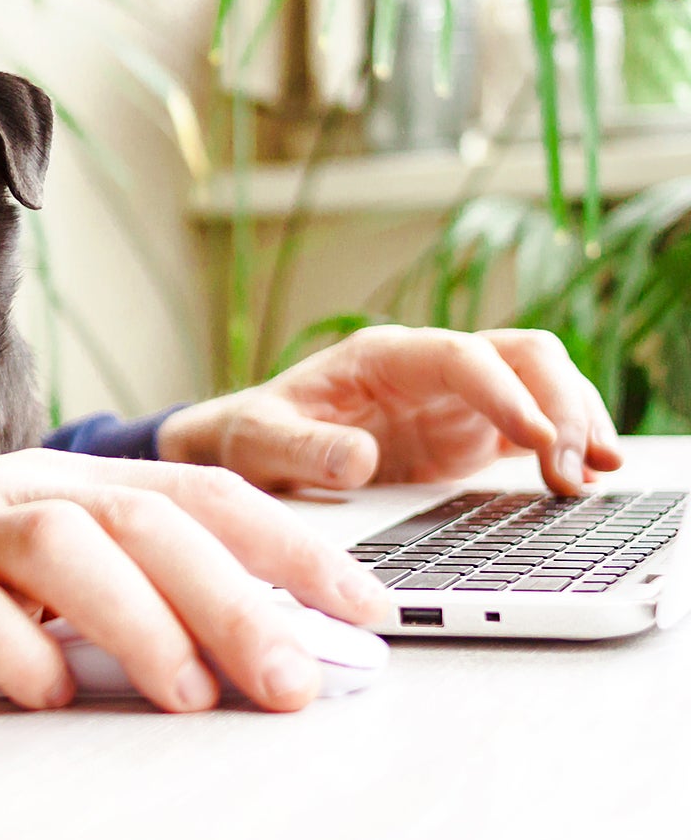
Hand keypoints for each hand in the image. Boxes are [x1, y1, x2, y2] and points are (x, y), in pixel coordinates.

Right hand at [0, 450, 388, 720]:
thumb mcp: (26, 564)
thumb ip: (118, 584)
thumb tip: (248, 642)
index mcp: (63, 482)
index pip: (198, 493)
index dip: (289, 544)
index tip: (366, 607)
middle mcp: (18, 492)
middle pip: (147, 520)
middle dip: (237, 599)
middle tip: (298, 679)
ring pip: (67, 548)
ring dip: (144, 621)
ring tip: (195, 695)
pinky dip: (18, 652)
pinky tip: (46, 694)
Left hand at [159, 326, 623, 494]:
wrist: (248, 450)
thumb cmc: (253, 435)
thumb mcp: (261, 444)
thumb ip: (305, 450)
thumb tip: (358, 460)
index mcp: (384, 358)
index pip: (462, 357)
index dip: (504, 392)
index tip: (535, 436)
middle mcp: (429, 371)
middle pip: (523, 358)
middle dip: (561, 402)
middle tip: (574, 467)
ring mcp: (454, 402)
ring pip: (542, 386)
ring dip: (576, 422)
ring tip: (591, 476)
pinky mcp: (466, 437)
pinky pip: (532, 429)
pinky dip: (563, 448)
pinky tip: (581, 482)